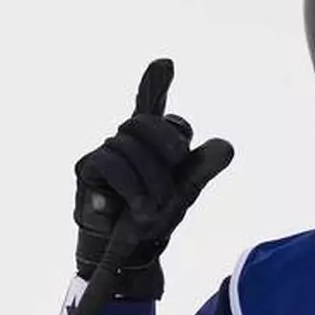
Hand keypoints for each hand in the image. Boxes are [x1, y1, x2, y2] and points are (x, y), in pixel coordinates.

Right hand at [73, 58, 233, 298]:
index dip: (155, 84)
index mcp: (152, 143)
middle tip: (177, 172)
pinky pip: (112, 164)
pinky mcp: (88, 169)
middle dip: (167, 144)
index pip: (153, 108)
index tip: (165, 63)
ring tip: (155, 208)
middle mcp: (127, 141)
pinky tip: (137, 207)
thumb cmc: (155, 217)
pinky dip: (131, 188)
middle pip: (145, 121)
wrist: (129, 251)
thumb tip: (226, 146)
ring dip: (150, 181)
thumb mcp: (185, 191)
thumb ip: (202, 167)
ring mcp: (106, 152)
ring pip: (129, 146)